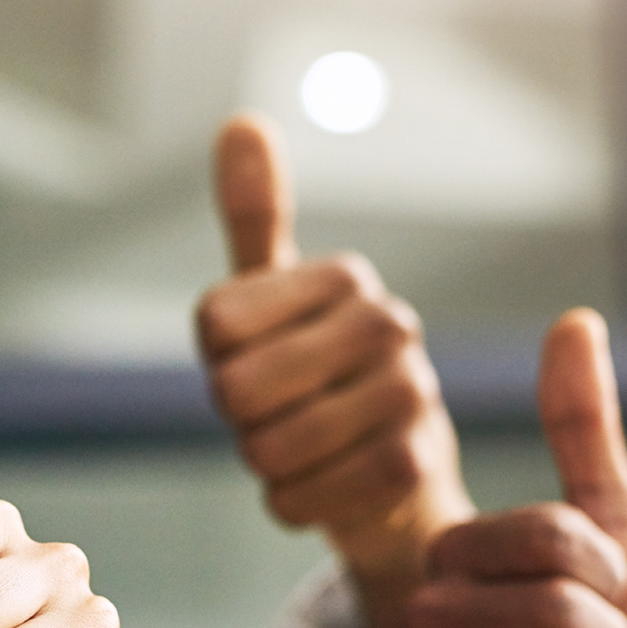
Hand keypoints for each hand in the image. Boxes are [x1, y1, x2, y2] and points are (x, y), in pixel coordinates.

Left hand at [196, 112, 472, 627]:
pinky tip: (322, 489)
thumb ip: (257, 219)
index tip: (260, 362)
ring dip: (266, 466)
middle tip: (279, 418)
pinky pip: (299, 497)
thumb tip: (241, 121)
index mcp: (344, 277)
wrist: (394, 482)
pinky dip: (292, 505)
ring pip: (265, 447)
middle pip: (235, 389)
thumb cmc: (315, 382)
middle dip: (240, 421)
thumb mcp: (273, 301)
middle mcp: (388, 322)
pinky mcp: (411, 464)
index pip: (215, 324)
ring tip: (306, 450)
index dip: (218, 361)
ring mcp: (409, 393)